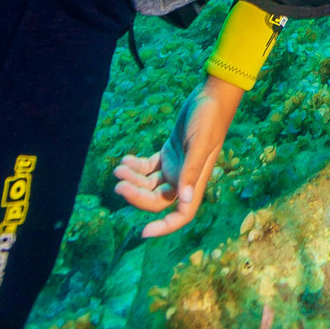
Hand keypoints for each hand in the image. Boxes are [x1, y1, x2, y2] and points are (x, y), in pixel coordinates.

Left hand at [114, 75, 241, 239]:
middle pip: (156, 200)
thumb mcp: (199, 143)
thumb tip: (185, 200)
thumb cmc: (209, 118)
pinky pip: (149, 168)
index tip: (143, 232)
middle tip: (118, 184)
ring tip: (119, 168)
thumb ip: (191, 171)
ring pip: (149, 185)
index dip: (164, 227)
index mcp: (194, 182)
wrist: (211, 95)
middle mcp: (183, 179)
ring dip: (133, 180)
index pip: (181, 215)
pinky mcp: (169, 154)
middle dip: (136, 196)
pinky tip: (126, 159)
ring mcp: (175, 167)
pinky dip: (136, 166)